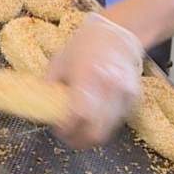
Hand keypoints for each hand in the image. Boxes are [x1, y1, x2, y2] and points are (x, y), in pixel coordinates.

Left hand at [48, 13, 143, 148]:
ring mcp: (124, 93)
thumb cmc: (84, 46)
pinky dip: (104, 124)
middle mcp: (109, 86)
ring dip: (91, 134)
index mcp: (87, 75)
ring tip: (80, 126)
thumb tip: (40, 110)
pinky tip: (95, 114)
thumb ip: (50, 88)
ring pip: (107, 131)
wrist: (117, 34)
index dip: (67, 130)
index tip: (58, 129)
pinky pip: (117, 121)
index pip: (78, 115)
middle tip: (69, 136)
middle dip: (79, 140)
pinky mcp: (133, 98)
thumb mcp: (59, 62)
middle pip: (95, 132)